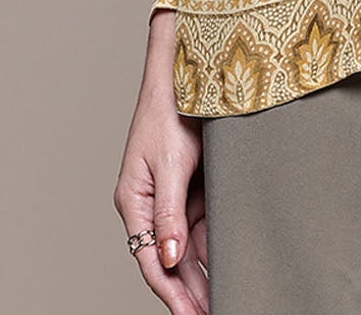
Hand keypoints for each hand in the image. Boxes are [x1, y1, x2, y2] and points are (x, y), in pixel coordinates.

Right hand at [113, 9, 208, 313]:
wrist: (187, 70)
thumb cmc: (170, 110)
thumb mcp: (170, 164)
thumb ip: (168, 213)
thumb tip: (169, 260)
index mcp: (134, 201)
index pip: (152, 259)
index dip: (171, 292)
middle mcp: (150, 204)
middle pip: (169, 259)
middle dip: (188, 291)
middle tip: (213, 314)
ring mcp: (171, 196)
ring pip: (186, 247)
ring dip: (202, 274)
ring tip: (223, 299)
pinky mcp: (191, 186)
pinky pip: (200, 225)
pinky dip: (211, 247)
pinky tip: (227, 265)